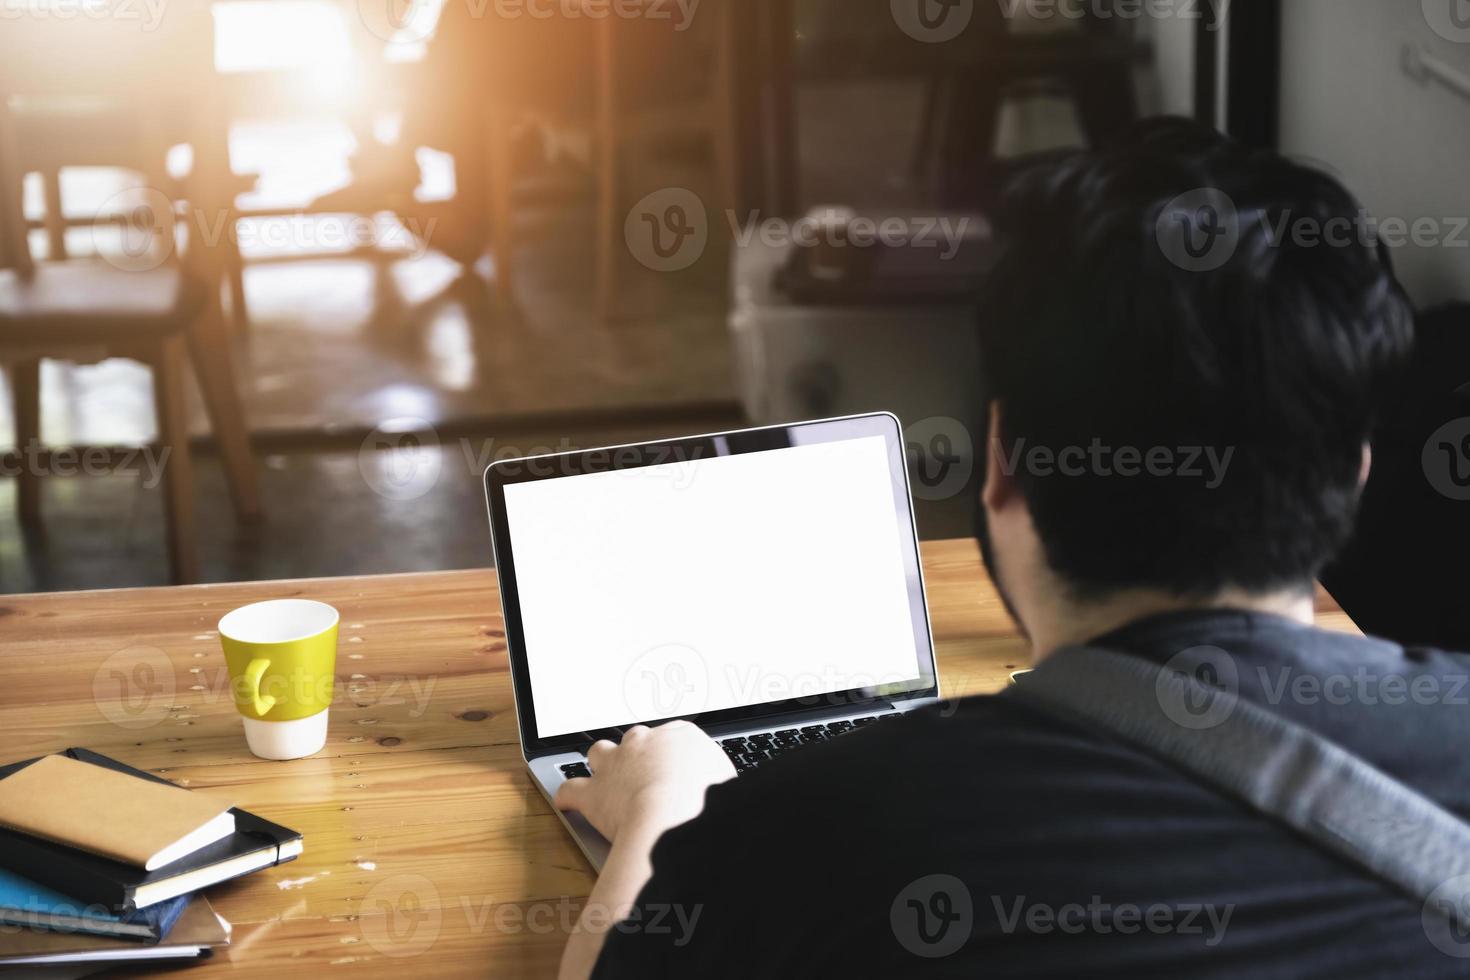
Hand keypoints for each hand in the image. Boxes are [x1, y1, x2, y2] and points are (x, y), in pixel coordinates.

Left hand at [553, 721, 735, 842]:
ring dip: (602, 765)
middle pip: (636, 740)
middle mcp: (643, 742)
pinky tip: (568, 802)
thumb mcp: (727, 782)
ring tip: (605, 779)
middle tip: (647, 775)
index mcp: (679, 735)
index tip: (680, 768)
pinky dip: (568, 796)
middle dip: (638, 755)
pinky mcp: (594, 791)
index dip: (675, 755)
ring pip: (600, 753)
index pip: (675, 737)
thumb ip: (718, 779)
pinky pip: (571, 789)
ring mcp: (616, 763)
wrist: (672, 815)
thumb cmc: (705, 800)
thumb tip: (722, 790)